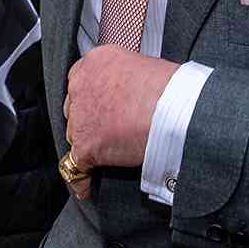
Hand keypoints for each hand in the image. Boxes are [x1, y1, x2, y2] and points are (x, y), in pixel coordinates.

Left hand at [64, 45, 175, 185]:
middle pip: (75, 107)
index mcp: (95, 62)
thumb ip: (124, 78)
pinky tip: (86, 185)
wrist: (174, 109)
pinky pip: (75, 166)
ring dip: (90, 142)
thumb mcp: (142, 66)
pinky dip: (82, 178)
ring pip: (76, 133)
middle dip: (89, 118)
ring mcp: (80, 116)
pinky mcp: (85, 144)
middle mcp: (81, 85)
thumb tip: (127, 91)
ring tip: (108, 152)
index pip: (81, 81)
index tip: (101, 106)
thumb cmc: (170, 88)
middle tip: (109, 128)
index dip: (92, 96)